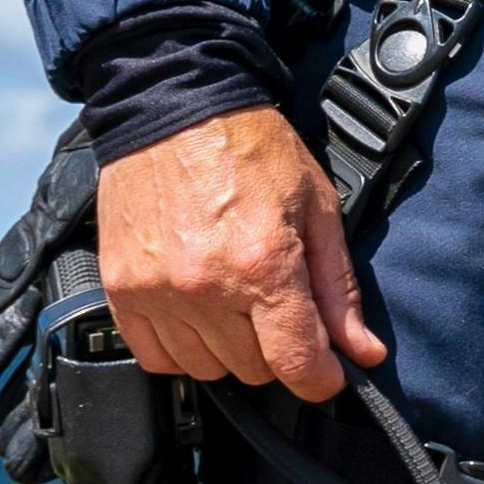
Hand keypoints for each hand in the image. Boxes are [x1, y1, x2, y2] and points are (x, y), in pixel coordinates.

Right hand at [97, 105, 384, 401]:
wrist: (171, 105)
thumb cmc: (247, 145)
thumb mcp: (316, 206)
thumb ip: (339, 288)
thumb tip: (362, 352)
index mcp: (262, 264)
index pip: (296, 365)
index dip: (321, 378)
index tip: (327, 370)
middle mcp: (205, 286)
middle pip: (254, 371)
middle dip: (276, 349)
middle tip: (275, 305)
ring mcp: (157, 292)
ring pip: (206, 369)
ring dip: (228, 349)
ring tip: (232, 299)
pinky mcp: (122, 289)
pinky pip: (157, 358)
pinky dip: (181, 347)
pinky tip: (195, 311)